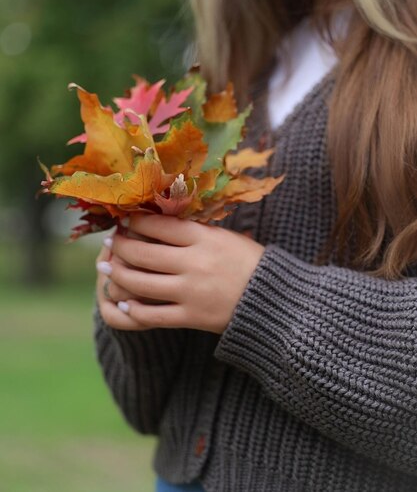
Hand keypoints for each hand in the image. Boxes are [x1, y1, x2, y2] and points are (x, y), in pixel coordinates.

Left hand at [96, 214, 264, 333]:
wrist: (275, 301)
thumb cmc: (250, 263)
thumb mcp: (225, 237)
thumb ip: (194, 231)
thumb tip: (157, 222)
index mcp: (205, 238)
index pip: (159, 225)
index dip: (136, 222)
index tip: (126, 220)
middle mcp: (194, 263)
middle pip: (142, 253)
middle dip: (120, 246)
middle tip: (111, 243)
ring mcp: (191, 292)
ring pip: (140, 283)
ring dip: (118, 274)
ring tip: (107, 268)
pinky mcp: (191, 317)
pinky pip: (153, 314)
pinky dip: (134, 308)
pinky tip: (126, 302)